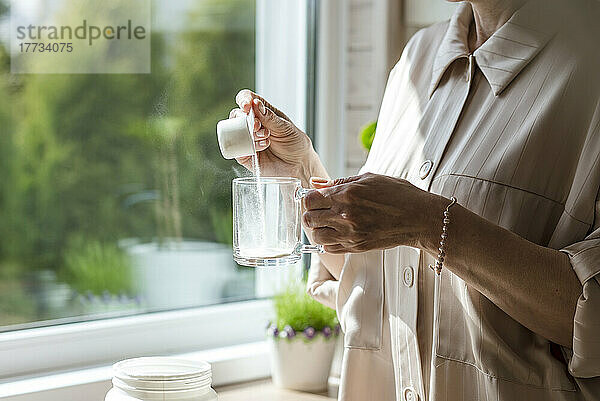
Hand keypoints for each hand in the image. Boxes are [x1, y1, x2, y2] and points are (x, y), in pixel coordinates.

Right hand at [228, 89, 323, 184]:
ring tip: (266, 139)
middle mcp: (253, 124)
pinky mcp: (245, 155)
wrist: (299, 165)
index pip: (248, 99)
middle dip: (245, 119)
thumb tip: (255, 103)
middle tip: (257, 126)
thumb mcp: (285, 128)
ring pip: (235, 131)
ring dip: (248, 133)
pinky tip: (261, 147)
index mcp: (263, 112)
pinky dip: (247, 147)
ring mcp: (247, 139)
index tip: (247, 106)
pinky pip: (237, 149)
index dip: (244, 99)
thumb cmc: (295, 144)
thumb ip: (270, 117)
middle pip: (237, 114)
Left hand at [302, 173, 442, 252]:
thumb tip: (316, 183)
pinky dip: (328, 241)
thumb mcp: (368, 179)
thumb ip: (339, 182)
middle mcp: (345, 215)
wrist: (419, 217)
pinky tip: (337, 233)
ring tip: (328, 223)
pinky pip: (329, 248)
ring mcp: (350, 233)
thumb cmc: (398, 195)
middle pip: (309, 218)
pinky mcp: (356, 247)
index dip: (308, 198)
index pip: (309, 199)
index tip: (314, 198)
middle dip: (310, 213)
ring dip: (318, 228)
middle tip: (319, 210)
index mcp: (346, 194)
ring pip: (316, 236)